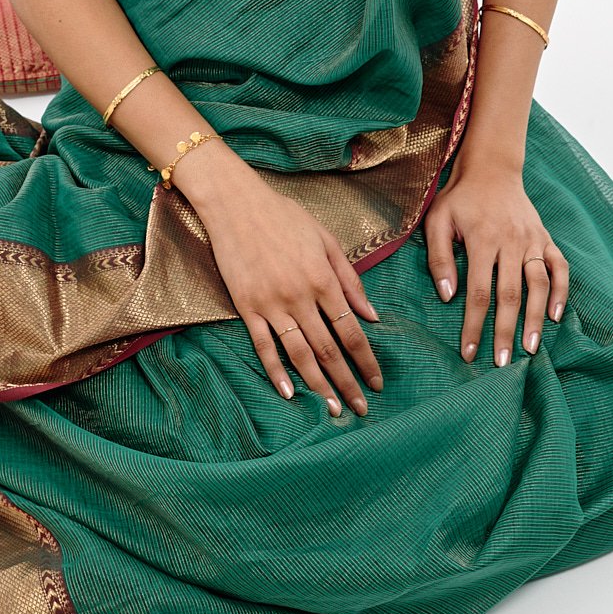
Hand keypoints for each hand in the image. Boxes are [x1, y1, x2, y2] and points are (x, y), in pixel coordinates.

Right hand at [184, 147, 384, 416]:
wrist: (235, 204)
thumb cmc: (285, 217)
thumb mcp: (326, 240)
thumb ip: (350, 279)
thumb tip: (372, 315)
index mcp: (323, 279)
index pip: (351, 330)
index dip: (366, 360)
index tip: (376, 382)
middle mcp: (300, 296)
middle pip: (328, 349)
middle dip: (346, 382)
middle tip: (360, 408)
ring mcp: (271, 304)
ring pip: (299, 354)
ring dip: (318, 385)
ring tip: (331, 409)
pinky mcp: (246, 306)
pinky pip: (263, 346)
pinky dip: (276, 372)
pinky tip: (289, 393)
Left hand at [422, 149, 568, 364]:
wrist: (492, 168)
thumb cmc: (459, 198)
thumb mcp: (437, 220)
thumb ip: (439, 257)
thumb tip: (446, 295)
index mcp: (482, 240)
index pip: (478, 292)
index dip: (474, 325)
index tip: (470, 352)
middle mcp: (511, 242)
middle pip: (510, 295)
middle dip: (506, 331)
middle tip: (503, 363)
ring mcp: (532, 240)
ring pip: (539, 284)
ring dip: (536, 318)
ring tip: (531, 348)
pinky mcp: (545, 238)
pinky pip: (560, 267)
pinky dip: (561, 291)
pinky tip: (556, 316)